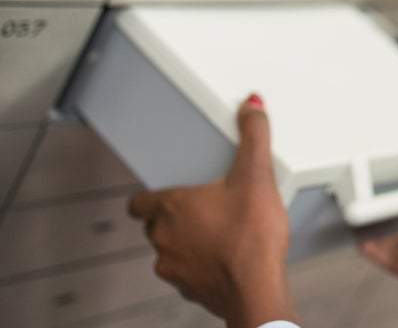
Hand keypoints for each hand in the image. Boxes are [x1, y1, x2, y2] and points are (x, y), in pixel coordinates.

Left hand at [128, 94, 298, 326]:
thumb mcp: (257, 175)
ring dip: (189, 243)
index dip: (149, 196)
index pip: (139, 201)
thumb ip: (253, 136)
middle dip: (176, 217)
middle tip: (204, 208)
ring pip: (171, 251)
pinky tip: (227, 259)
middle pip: (156, 225)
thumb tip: (251, 107)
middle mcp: (165, 239)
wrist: (258, 289)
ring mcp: (175, 268)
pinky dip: (203, 267)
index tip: (162, 193)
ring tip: (219, 234)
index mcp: (172, 208)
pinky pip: (189, 275)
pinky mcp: (192, 290)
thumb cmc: (250, 238)